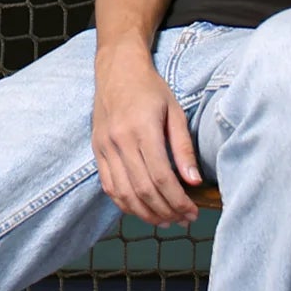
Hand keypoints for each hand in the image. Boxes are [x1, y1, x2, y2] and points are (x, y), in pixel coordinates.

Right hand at [92, 49, 201, 224]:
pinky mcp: (96, 151)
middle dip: (165, 211)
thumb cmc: (150, 89)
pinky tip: (142, 210)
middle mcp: (119, 141)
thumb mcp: (175, 112)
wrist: (117, 69)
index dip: (178, 201)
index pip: (160, 178)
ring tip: (166, 220)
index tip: (192, 212)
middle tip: (183, 220)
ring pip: (123, 194)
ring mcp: (104, 147)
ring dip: (145, 213)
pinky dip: (125, 204)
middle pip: (142, 190)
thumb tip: (193, 181)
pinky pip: (109, 186)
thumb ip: (183, 148)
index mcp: (142, 129)